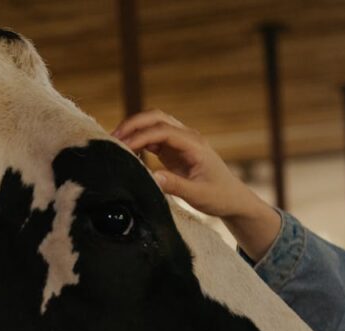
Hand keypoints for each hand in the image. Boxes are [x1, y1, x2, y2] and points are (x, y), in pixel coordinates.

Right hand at [111, 110, 280, 259]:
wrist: (232, 199)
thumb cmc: (219, 197)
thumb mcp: (199, 196)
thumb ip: (176, 186)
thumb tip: (152, 178)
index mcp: (195, 144)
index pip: (163, 130)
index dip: (141, 136)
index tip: (123, 147)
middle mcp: (188, 137)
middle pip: (156, 117)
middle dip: (133, 124)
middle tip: (112, 138)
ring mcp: (181, 142)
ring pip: (153, 124)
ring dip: (134, 130)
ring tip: (115, 143)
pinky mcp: (174, 150)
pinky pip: (153, 138)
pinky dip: (138, 140)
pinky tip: (127, 152)